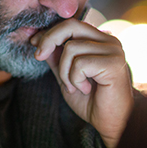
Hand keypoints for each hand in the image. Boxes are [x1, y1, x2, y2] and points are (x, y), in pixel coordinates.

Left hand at [31, 19, 132, 147]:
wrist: (110, 122)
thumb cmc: (91, 101)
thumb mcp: (66, 75)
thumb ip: (56, 57)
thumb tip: (37, 39)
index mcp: (100, 41)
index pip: (71, 24)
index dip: (49, 32)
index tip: (33, 43)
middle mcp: (109, 41)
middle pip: (71, 26)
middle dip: (49, 40)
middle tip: (38, 56)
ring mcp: (113, 50)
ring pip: (72, 48)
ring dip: (65, 72)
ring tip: (76, 87)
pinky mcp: (113, 63)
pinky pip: (80, 64)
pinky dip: (76, 80)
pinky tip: (86, 89)